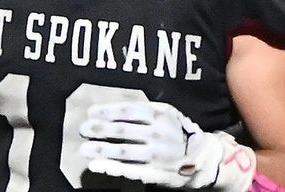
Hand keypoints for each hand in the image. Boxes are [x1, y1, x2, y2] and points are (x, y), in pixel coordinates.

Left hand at [79, 100, 255, 191]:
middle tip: (82, 129)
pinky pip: (130, 171)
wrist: (202, 158)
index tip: (90, 112)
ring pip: (123, 152)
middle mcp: (158, 135)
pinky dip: (112, 168)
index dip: (107, 112)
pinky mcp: (155, 173)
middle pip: (122, 131)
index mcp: (160, 115)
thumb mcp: (167, 113)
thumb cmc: (177, 131)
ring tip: (84, 150)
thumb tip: (111, 110)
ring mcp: (157, 156)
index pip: (128, 112)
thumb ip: (143, 110)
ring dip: (100, 150)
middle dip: (99, 130)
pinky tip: (98, 166)